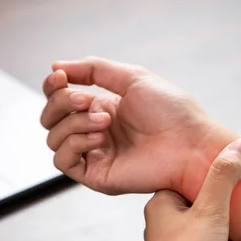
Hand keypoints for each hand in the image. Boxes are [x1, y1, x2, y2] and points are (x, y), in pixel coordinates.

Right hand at [41, 57, 240, 240]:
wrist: (191, 144)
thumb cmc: (172, 112)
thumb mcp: (133, 77)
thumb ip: (94, 69)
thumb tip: (55, 65)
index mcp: (102, 108)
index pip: (59, 98)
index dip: (53, 86)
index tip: (60, 75)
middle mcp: (94, 131)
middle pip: (49, 117)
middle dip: (61, 103)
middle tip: (87, 100)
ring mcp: (94, 154)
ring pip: (53, 138)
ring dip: (73, 123)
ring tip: (105, 121)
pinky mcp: (96, 175)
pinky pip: (63, 161)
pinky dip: (74, 144)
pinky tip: (99, 138)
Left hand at [117, 139, 240, 240]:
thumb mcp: (210, 210)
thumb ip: (224, 178)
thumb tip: (238, 147)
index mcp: (162, 202)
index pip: (191, 178)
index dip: (215, 178)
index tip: (234, 176)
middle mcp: (167, 222)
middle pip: (204, 202)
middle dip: (226, 205)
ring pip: (211, 226)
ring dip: (229, 228)